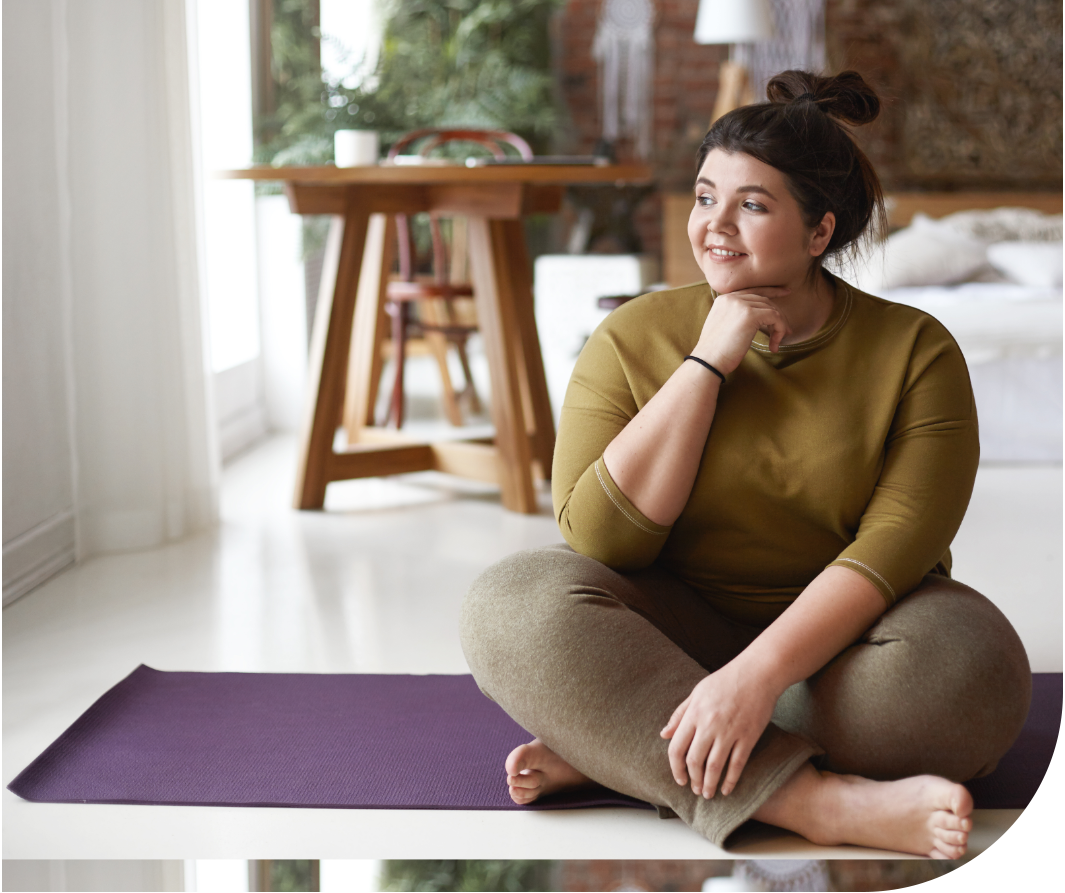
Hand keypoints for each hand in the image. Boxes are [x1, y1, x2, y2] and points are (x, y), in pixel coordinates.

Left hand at [660, 658, 779, 798]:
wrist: (757, 673)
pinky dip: (730, 780)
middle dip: (693, 779)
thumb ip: (680, 714)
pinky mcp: (748, 736)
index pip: (677, 747)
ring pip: (715, 766)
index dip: (675, 767)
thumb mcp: (697, 692)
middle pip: (694, 760)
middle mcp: (709, 724)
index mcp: (694, 713)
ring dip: (709, 784)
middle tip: (695, 789)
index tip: (679, 778)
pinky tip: (727, 789)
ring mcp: (729, 731)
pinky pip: (737, 764)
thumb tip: (664, 734)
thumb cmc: (725, 680)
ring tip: (708, 793)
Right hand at [691, 287, 790, 373]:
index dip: (771, 291)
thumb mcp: (724, 326)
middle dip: (777, 315)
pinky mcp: (750, 315)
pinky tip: (774, 345)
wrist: (708, 361)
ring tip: (776, 342)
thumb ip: (736, 316)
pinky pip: (775, 317)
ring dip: (779, 326)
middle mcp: (732, 298)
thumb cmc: (716, 351)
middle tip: (785, 331)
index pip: (752, 290)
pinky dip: (779, 330)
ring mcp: (741, 305)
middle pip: (764, 299)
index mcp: (724, 299)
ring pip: (771, 309)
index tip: (785, 293)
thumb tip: (759, 317)